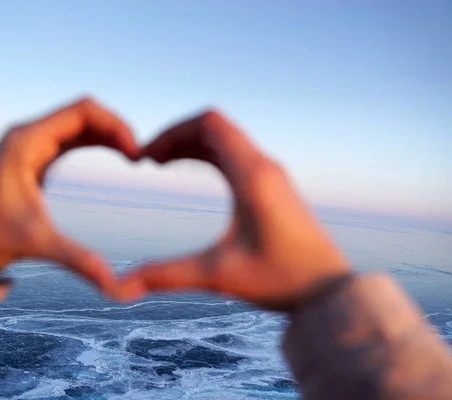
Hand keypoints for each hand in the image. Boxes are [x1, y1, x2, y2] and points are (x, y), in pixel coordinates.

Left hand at [0, 97, 139, 291]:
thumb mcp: (35, 243)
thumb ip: (75, 258)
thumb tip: (112, 283)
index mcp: (26, 141)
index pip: (81, 111)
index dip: (114, 125)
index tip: (135, 152)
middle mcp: (29, 134)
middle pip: (84, 112)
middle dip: (115, 127)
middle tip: (139, 155)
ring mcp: (32, 143)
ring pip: (80, 122)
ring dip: (108, 133)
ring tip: (133, 156)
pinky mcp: (36, 155)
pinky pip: (74, 137)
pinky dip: (98, 141)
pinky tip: (117, 155)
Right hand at [118, 110, 349, 310]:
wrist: (330, 291)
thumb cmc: (282, 281)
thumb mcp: (219, 275)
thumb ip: (168, 275)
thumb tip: (121, 288)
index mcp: (252, 176)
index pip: (209, 123)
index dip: (172, 131)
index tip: (147, 156)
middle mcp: (264, 166)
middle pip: (214, 126)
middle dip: (177, 136)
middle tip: (149, 160)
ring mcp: (272, 174)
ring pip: (226, 139)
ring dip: (192, 144)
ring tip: (162, 163)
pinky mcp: (274, 186)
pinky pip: (236, 154)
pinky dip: (209, 155)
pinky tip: (193, 173)